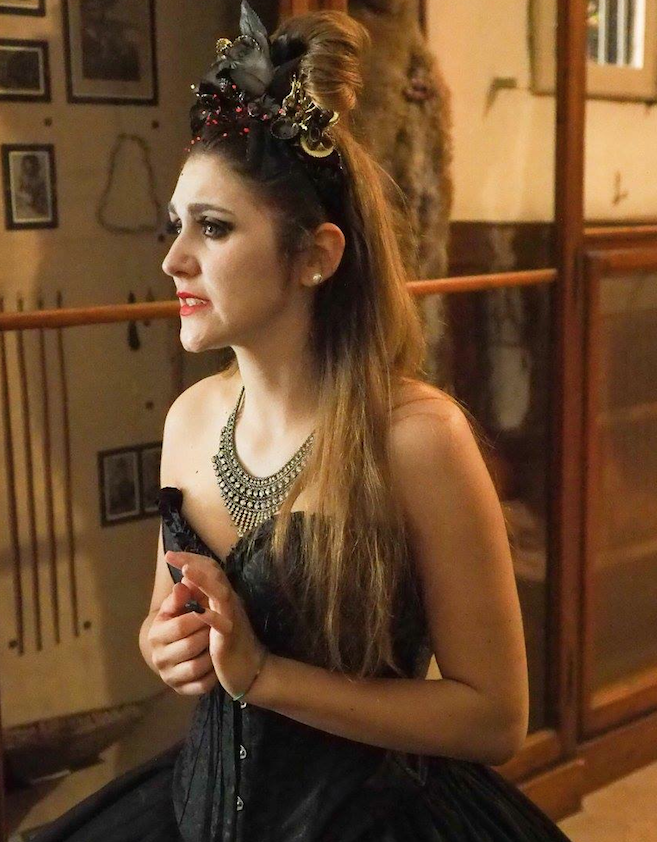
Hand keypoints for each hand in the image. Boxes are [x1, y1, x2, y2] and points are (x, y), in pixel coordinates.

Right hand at [147, 578, 217, 695]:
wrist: (176, 652)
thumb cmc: (181, 622)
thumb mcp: (178, 608)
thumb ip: (180, 596)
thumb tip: (183, 584)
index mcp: (155, 635)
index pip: (181, 626)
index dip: (201, 617)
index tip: (215, 609)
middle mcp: (158, 658)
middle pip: (190, 646)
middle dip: (209, 634)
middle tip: (221, 626)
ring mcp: (169, 677)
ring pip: (197, 667)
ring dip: (212, 654)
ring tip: (219, 642)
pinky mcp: (182, 690)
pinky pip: (201, 685)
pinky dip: (213, 674)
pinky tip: (217, 661)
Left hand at [166, 551, 268, 701]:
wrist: (252, 670)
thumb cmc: (230, 643)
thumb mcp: (214, 619)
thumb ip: (202, 600)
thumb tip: (186, 581)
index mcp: (224, 596)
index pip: (211, 569)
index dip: (191, 559)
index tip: (170, 554)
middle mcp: (229, 602)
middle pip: (215, 574)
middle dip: (192, 562)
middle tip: (170, 555)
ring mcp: (231, 618)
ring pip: (220, 593)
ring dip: (203, 580)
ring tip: (185, 570)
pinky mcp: (230, 637)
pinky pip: (221, 624)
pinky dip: (210, 615)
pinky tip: (197, 610)